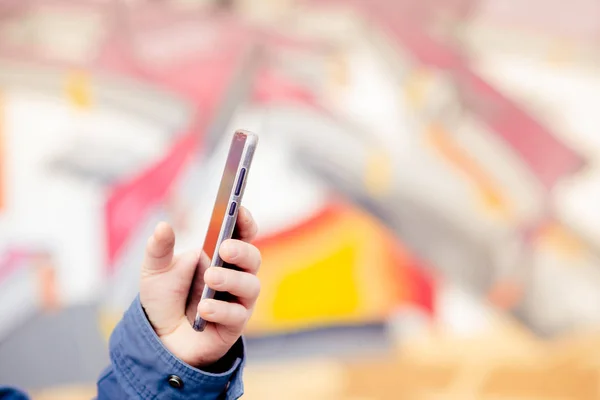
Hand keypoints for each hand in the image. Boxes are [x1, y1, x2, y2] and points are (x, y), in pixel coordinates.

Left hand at [139, 207, 260, 367]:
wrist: (159, 337)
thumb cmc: (165, 298)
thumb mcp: (155, 270)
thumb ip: (159, 249)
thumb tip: (163, 226)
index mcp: (222, 256)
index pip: (243, 235)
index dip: (245, 222)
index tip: (239, 210)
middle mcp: (236, 276)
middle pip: (253, 258)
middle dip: (242, 250)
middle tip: (224, 248)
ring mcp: (238, 301)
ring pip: (251, 286)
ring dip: (232, 279)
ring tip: (210, 277)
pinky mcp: (233, 326)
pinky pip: (237, 316)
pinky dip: (221, 310)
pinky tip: (204, 308)